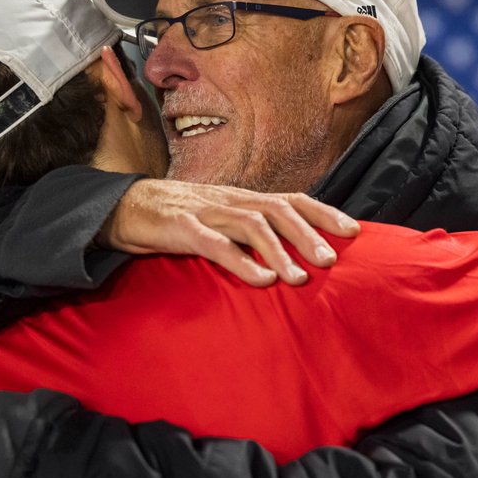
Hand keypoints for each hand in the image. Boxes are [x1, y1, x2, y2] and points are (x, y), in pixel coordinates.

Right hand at [97, 179, 360, 286]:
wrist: (123, 208)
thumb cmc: (178, 219)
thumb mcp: (219, 222)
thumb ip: (249, 235)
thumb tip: (287, 256)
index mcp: (242, 198)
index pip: (291, 199)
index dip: (324, 212)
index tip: (354, 230)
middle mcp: (230, 200)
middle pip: (278, 209)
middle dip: (308, 234)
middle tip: (331, 260)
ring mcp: (207, 212)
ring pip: (252, 224)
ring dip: (280, 251)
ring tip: (299, 278)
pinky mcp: (182, 228)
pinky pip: (216, 244)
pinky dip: (241, 262)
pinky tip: (261, 279)